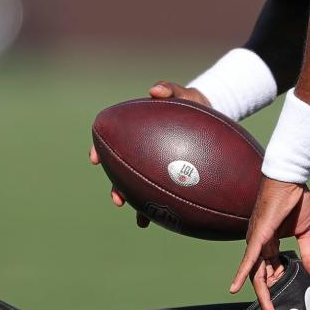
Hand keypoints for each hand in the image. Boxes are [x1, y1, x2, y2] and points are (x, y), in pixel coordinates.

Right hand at [89, 80, 210, 225]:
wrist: (214, 115)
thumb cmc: (193, 103)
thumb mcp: (184, 94)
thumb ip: (170, 89)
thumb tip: (155, 90)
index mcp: (138, 133)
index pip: (111, 143)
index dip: (99, 151)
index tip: (95, 159)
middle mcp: (144, 153)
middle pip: (122, 174)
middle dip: (117, 188)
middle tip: (118, 199)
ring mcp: (158, 166)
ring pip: (141, 189)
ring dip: (137, 205)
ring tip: (140, 217)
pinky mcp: (175, 177)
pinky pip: (166, 195)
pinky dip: (163, 208)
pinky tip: (165, 220)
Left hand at [231, 177, 309, 309]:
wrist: (291, 181)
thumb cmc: (296, 201)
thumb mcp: (306, 233)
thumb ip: (309, 254)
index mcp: (270, 244)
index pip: (271, 272)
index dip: (276, 287)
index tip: (282, 304)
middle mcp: (260, 245)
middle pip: (261, 277)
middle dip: (268, 298)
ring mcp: (257, 241)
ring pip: (256, 273)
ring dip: (263, 293)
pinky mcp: (259, 236)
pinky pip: (250, 258)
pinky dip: (243, 273)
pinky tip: (236, 287)